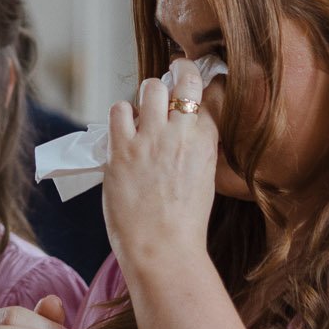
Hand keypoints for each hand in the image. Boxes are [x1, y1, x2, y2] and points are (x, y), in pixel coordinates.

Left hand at [103, 60, 217, 273]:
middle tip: (166, 88)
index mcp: (207, 142)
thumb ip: (198, 150)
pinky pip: (118, 110)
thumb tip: (187, 131)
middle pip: (180, 80)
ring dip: (146, 96)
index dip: (201, 82)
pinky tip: (124, 129)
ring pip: (149, 88)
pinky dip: (121, 114)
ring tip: (143, 111)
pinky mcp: (122, 149)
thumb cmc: (184, 223)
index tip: (193, 81)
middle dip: (173, 79)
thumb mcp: (205, 179)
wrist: (163, 249)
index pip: (209, 92)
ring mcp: (150, 139)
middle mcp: (181, 134)